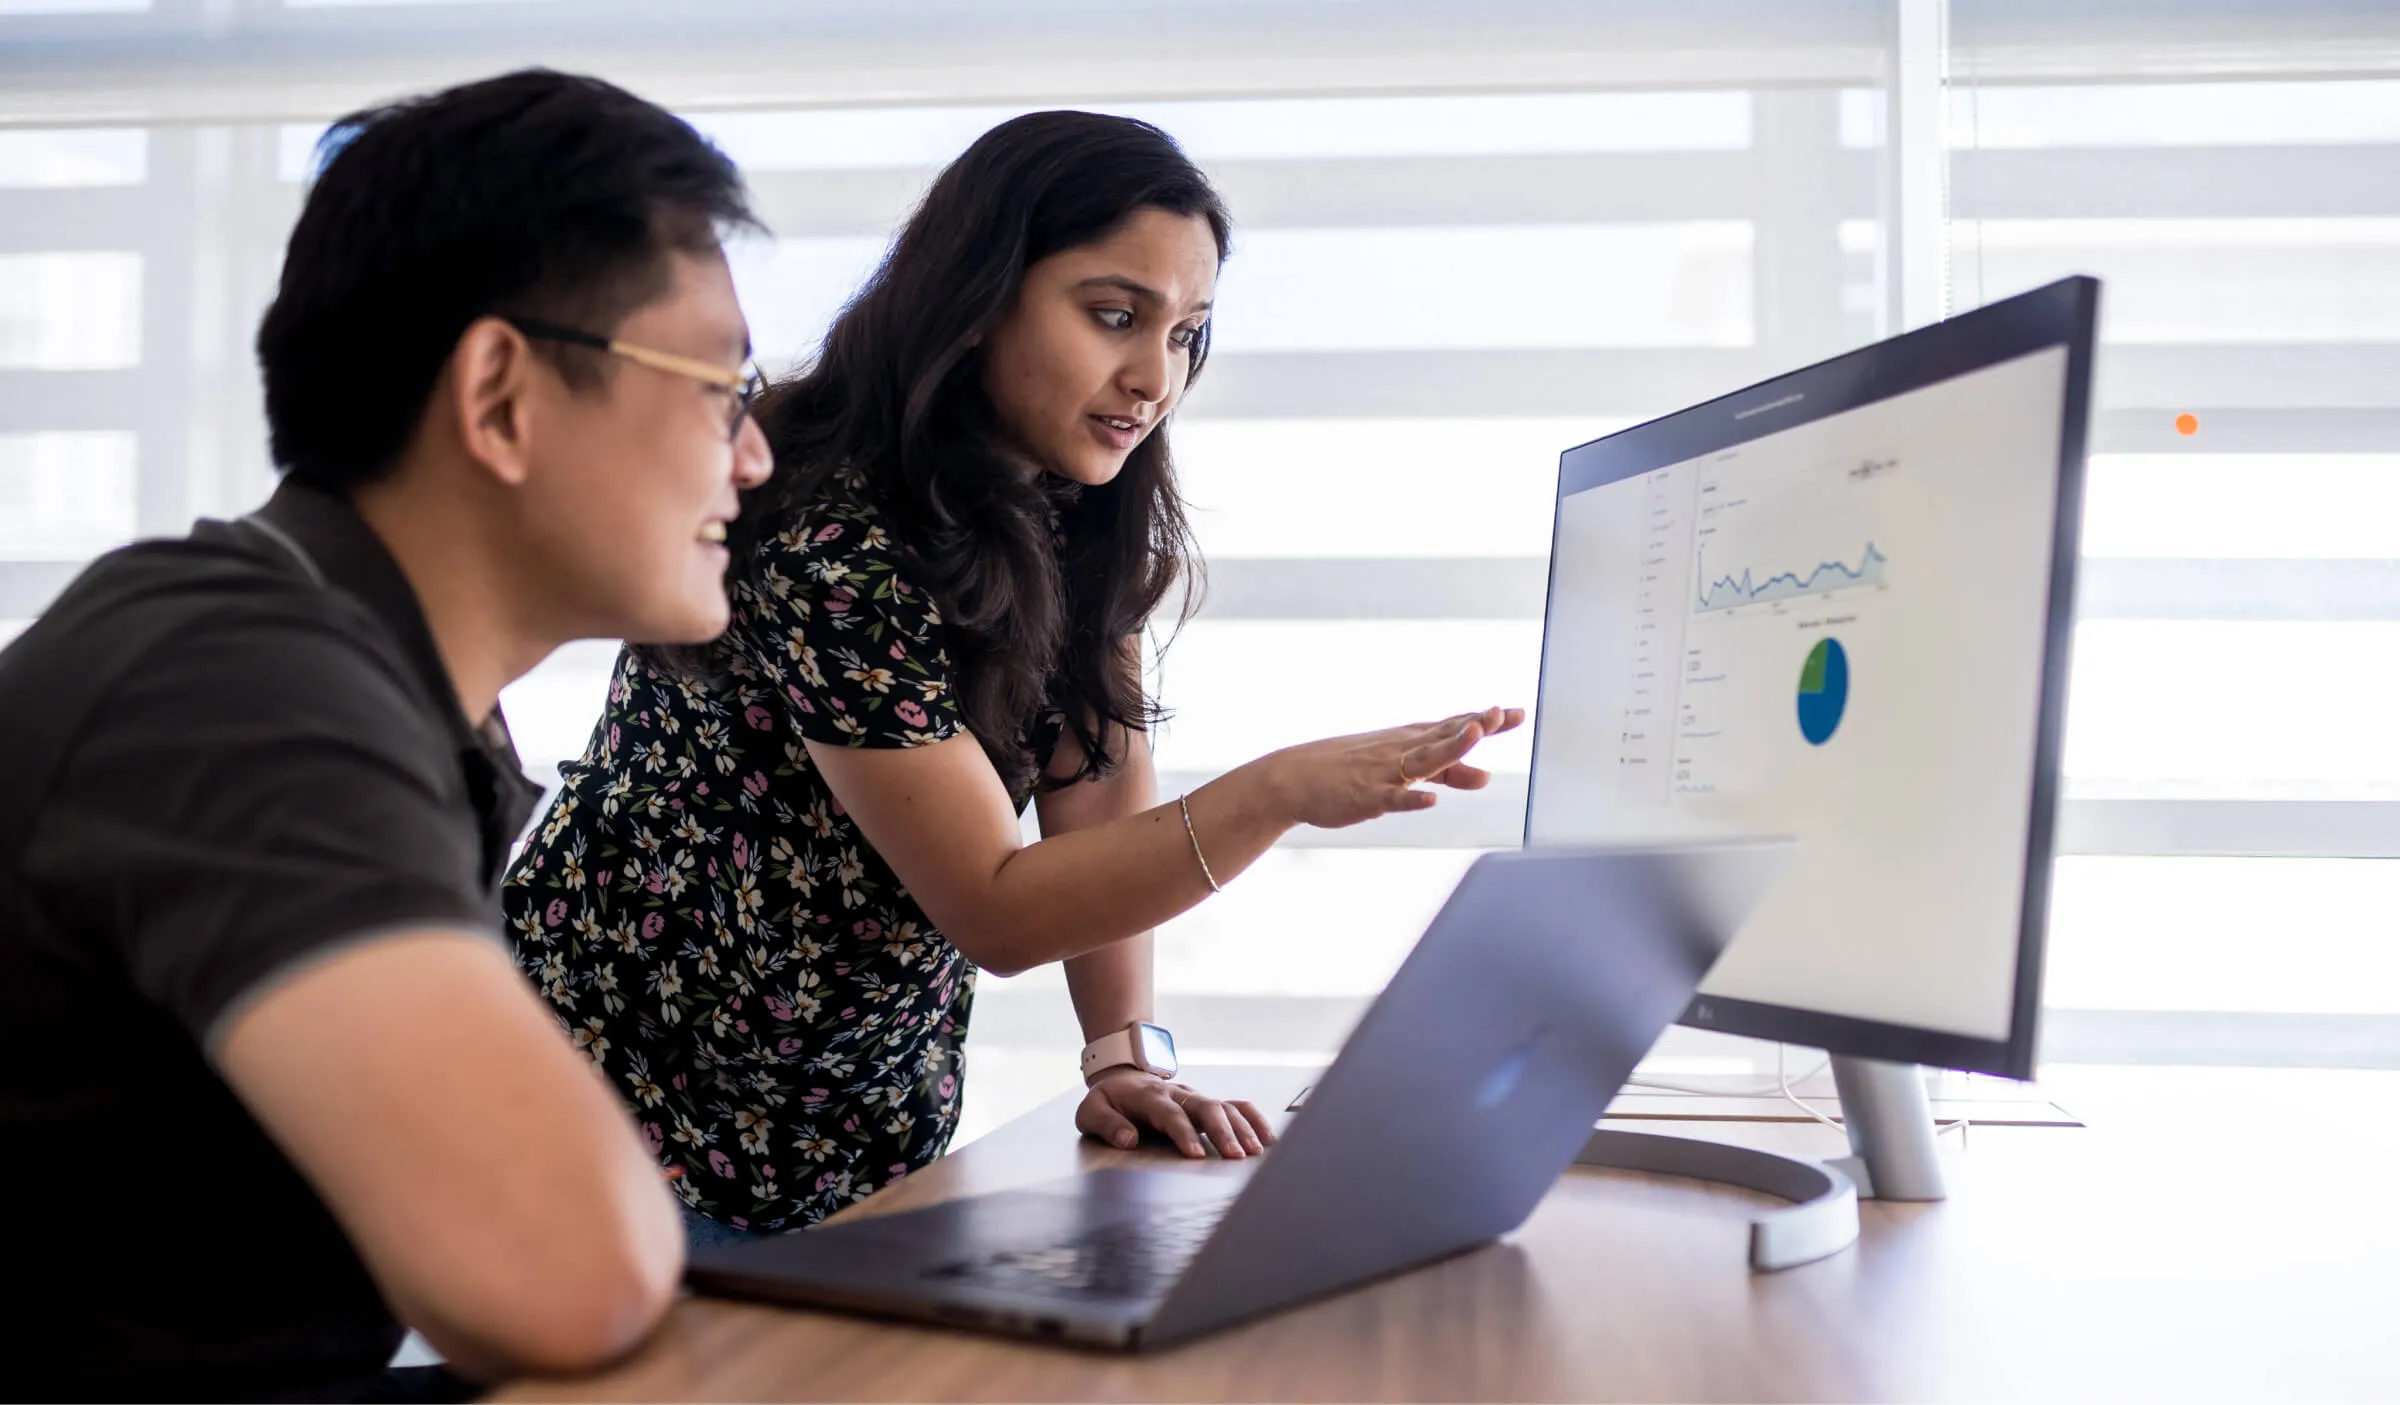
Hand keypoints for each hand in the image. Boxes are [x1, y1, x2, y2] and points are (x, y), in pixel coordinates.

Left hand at [1075, 1070, 1277, 1159]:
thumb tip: (1129, 1139)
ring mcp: (1196, 1097)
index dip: (1184, 1133)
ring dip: (1243, 1128)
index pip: (1171, 1114)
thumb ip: (1107, 1125)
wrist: (1122, 1078)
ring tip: (1256, 1153)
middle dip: (1223, 1132)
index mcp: (1149, 1097)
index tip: (1195, 1155)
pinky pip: (1237, 1106)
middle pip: (1207, 1107)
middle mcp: (1179, 1094)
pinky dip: (1254, 1119)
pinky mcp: (1207, 1103)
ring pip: (1226, 1106)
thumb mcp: (1091, 1111)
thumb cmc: (1108, 1101)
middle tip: (1236, 1156)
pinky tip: (1268, 1139)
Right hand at [1253, 705, 1524, 830]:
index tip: (1517, 713)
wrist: (1294, 778)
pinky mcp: (1365, 797)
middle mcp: (1401, 750)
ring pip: (1422, 760)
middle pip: (1443, 736)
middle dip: (1474, 726)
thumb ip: (1449, 773)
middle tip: (1502, 714)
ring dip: (1449, 748)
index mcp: (1411, 740)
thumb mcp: (1405, 769)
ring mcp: (1383, 772)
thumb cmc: (1353, 770)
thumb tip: (1487, 776)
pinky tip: (1429, 801)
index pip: (1454, 726)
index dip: (1487, 721)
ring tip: (1475, 734)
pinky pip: (1391, 799)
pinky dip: (1409, 799)